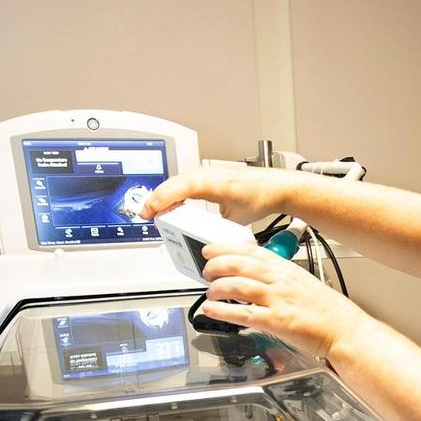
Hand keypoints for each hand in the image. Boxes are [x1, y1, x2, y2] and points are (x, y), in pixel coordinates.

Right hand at [139, 168, 288, 225]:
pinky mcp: (208, 179)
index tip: (150, 212)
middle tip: (146, 216)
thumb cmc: (259, 196)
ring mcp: (206, 176)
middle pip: (172, 185)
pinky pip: (185, 185)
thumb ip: (218, 230)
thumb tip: (205, 245)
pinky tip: (171, 206)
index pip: (179, 188)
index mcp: (211, 182)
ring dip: (164, 196)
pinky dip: (174, 194)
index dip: (161, 200)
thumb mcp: (236, 218)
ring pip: (177, 183)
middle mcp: (206, 175)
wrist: (274, 186)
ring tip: (153, 212)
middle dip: (156, 200)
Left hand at [202, 245, 370, 362]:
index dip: (225, 248)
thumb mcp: (301, 282)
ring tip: (209, 291)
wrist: (343, 329)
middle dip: (216, 266)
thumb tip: (256, 276)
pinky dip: (222, 310)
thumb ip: (278, 276)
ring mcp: (277, 299)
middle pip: (239, 265)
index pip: (249, 251)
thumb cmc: (326, 310)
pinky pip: (242, 313)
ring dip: (217, 287)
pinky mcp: (276, 321)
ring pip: (237, 285)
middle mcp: (279, 280)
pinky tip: (211, 310)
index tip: (210, 250)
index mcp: (285, 268)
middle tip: (206, 271)